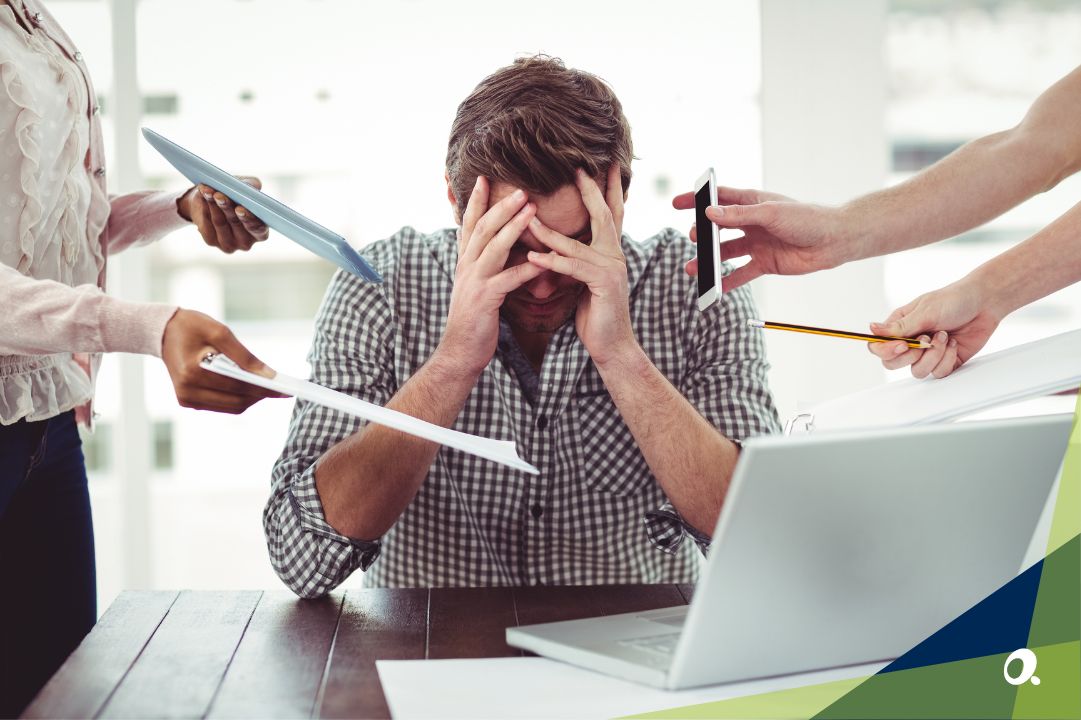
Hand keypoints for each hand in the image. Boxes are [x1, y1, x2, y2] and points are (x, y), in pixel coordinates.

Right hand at [161, 309, 285, 412]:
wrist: (163, 332)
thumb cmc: (193, 327)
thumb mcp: (220, 332)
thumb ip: (245, 356)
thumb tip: (269, 376)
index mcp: (193, 372)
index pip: (237, 386)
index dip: (263, 388)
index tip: (285, 389)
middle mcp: (187, 391)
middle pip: (237, 401)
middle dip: (261, 395)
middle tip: (282, 389)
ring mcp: (187, 399)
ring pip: (232, 407)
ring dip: (252, 398)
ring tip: (269, 388)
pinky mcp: (188, 402)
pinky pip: (222, 405)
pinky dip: (239, 398)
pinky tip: (251, 387)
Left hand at [178, 178, 269, 253]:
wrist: (212, 203)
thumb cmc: (235, 196)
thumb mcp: (246, 188)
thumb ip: (252, 186)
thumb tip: (250, 186)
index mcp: (260, 232)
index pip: (258, 229)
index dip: (249, 219)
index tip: (240, 209)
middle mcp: (246, 242)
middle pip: (236, 223)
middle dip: (227, 207)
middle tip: (219, 195)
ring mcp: (228, 244)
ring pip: (220, 222)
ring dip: (213, 204)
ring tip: (208, 190)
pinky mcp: (211, 240)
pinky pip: (207, 222)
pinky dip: (204, 205)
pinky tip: (203, 194)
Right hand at [437, 177, 544, 374]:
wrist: (459, 351)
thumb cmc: (474, 320)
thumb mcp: (475, 286)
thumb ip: (484, 265)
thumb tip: (495, 248)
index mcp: (465, 262)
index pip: (470, 224)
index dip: (476, 201)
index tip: (485, 178)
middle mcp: (466, 267)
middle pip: (483, 228)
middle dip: (501, 206)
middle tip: (521, 188)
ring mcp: (474, 282)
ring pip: (494, 247)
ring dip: (513, 227)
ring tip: (532, 210)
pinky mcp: (485, 300)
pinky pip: (508, 279)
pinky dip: (527, 269)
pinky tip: (544, 260)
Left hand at [527, 166, 634, 365]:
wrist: (611, 345)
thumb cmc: (595, 314)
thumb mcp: (584, 281)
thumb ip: (577, 260)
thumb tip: (559, 245)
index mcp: (611, 252)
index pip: (610, 213)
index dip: (607, 189)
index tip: (603, 165)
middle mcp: (615, 255)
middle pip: (604, 215)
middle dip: (591, 190)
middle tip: (578, 168)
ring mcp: (612, 268)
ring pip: (577, 243)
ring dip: (549, 231)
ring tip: (527, 217)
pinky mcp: (603, 284)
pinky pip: (572, 268)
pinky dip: (551, 262)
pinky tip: (533, 257)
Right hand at [671, 186, 853, 291]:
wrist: (833, 241)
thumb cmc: (807, 218)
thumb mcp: (770, 213)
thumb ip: (739, 215)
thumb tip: (709, 214)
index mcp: (752, 203)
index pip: (718, 199)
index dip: (697, 200)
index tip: (677, 204)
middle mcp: (751, 223)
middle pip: (718, 228)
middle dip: (702, 234)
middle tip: (693, 238)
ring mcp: (757, 244)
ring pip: (725, 253)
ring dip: (709, 261)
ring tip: (693, 269)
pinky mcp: (764, 263)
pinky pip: (741, 274)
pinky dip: (727, 282)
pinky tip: (714, 288)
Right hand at [867, 278, 1000, 378]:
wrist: (985, 304)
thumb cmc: (954, 300)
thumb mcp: (925, 311)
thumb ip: (899, 326)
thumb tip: (872, 329)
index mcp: (899, 326)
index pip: (878, 346)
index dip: (886, 350)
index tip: (903, 345)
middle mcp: (910, 341)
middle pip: (892, 363)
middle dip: (911, 356)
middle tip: (925, 341)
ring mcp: (926, 354)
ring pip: (917, 371)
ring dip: (933, 355)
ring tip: (944, 336)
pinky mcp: (944, 361)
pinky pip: (938, 373)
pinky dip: (947, 359)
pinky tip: (953, 343)